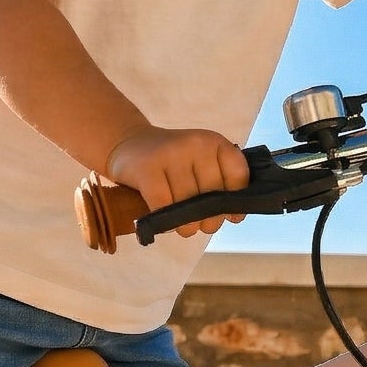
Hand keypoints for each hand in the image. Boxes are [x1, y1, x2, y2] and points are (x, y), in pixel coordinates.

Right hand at [105, 125, 249, 237]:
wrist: (129, 145)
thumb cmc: (172, 163)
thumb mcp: (201, 164)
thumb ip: (221, 185)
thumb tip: (234, 217)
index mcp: (213, 142)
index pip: (237, 175)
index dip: (235, 201)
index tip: (227, 214)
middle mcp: (194, 144)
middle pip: (213, 195)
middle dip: (209, 219)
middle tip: (199, 223)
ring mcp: (170, 154)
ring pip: (188, 205)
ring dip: (186, 225)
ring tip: (180, 223)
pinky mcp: (147, 168)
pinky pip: (163, 206)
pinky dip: (165, 221)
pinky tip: (164, 221)